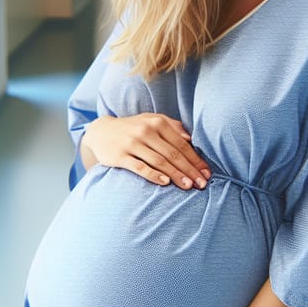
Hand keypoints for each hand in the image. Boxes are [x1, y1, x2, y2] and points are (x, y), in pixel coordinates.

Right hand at [82, 113, 210, 189]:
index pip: (181, 144)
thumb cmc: (133, 127)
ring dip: (176, 175)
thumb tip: (190, 138)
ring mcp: (132, 143)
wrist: (100, 131)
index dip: (195, 159)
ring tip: (188, 186)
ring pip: (159, 161)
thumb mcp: (151, 120)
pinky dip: (153, 175)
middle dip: (190, 170)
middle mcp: (146, 131)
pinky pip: (140, 167)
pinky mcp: (120, 156)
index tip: (206, 173)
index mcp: (157, 122)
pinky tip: (165, 183)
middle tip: (202, 184)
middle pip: (173, 154)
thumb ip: (172, 126)